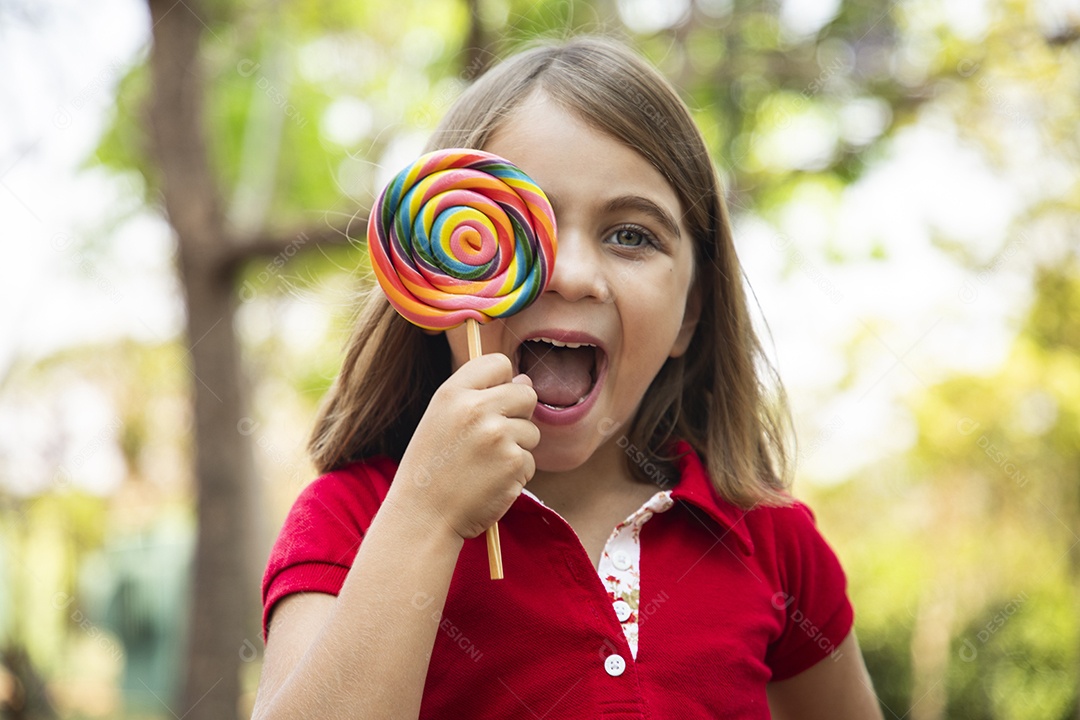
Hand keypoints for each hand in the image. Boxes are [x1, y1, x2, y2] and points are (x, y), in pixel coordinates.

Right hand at [392, 353, 538, 539]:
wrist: (422, 517)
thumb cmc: (431, 469)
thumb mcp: (440, 420)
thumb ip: (479, 397)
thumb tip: (525, 382)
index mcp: (453, 393)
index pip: (499, 363)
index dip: (503, 381)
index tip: (494, 399)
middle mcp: (477, 409)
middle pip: (526, 394)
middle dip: (518, 415)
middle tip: (492, 440)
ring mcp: (499, 435)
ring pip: (531, 432)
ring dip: (517, 448)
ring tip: (484, 466)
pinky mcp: (514, 463)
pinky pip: (530, 461)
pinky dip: (516, 474)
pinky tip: (490, 483)